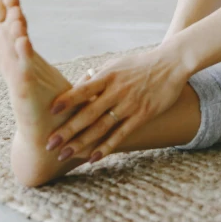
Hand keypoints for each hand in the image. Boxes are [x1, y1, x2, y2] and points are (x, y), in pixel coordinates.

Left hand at [46, 45, 189, 162]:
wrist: (171, 64)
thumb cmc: (139, 64)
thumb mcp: (116, 64)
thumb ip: (98, 77)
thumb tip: (77, 86)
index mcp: (108, 76)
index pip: (84, 89)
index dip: (67, 100)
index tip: (50, 110)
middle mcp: (117, 91)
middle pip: (89, 113)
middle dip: (68, 130)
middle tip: (49, 144)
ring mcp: (130, 104)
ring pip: (102, 127)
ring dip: (82, 142)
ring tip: (65, 154)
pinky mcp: (142, 115)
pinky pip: (121, 134)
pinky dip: (106, 146)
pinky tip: (92, 157)